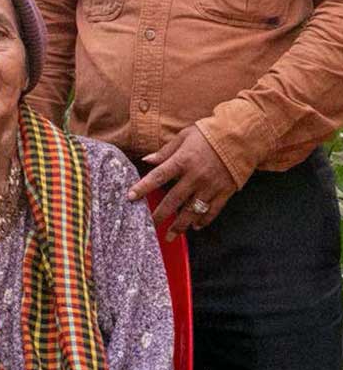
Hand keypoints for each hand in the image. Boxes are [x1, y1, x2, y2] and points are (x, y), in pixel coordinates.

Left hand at [128, 125, 236, 239]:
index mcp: (183, 160)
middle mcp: (195, 176)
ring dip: (180, 225)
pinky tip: (195, 227)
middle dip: (160, 215)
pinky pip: (212, 211)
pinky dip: (203, 221)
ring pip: (192, 211)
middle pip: (173, 200)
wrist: (240, 137)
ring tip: (170, 235)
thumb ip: (165, 151)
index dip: (143, 188)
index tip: (130, 198)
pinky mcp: (224, 192)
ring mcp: (210, 186)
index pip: (158, 176)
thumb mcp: (184, 136)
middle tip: (149, 226)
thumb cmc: (209, 134)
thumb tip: (146, 159)